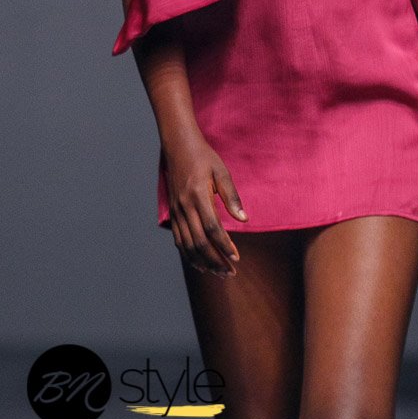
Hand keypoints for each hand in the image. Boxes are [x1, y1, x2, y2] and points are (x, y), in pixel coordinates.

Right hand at [162, 128, 246, 277]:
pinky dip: (188, 255)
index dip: (224, 245)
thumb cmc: (204, 157)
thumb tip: (244, 220)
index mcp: (198, 195)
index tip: (236, 258)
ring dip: (203, 262)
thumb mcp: (222, 172)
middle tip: (230, 272)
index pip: (212, 228)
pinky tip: (200, 263)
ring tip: (218, 273)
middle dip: (215, 260)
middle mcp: (185, 206)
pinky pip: (179, 239)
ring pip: (187, 245)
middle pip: (199, 242)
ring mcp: (177, 211)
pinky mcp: (173, 213)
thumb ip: (232, 197)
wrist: (178, 146)